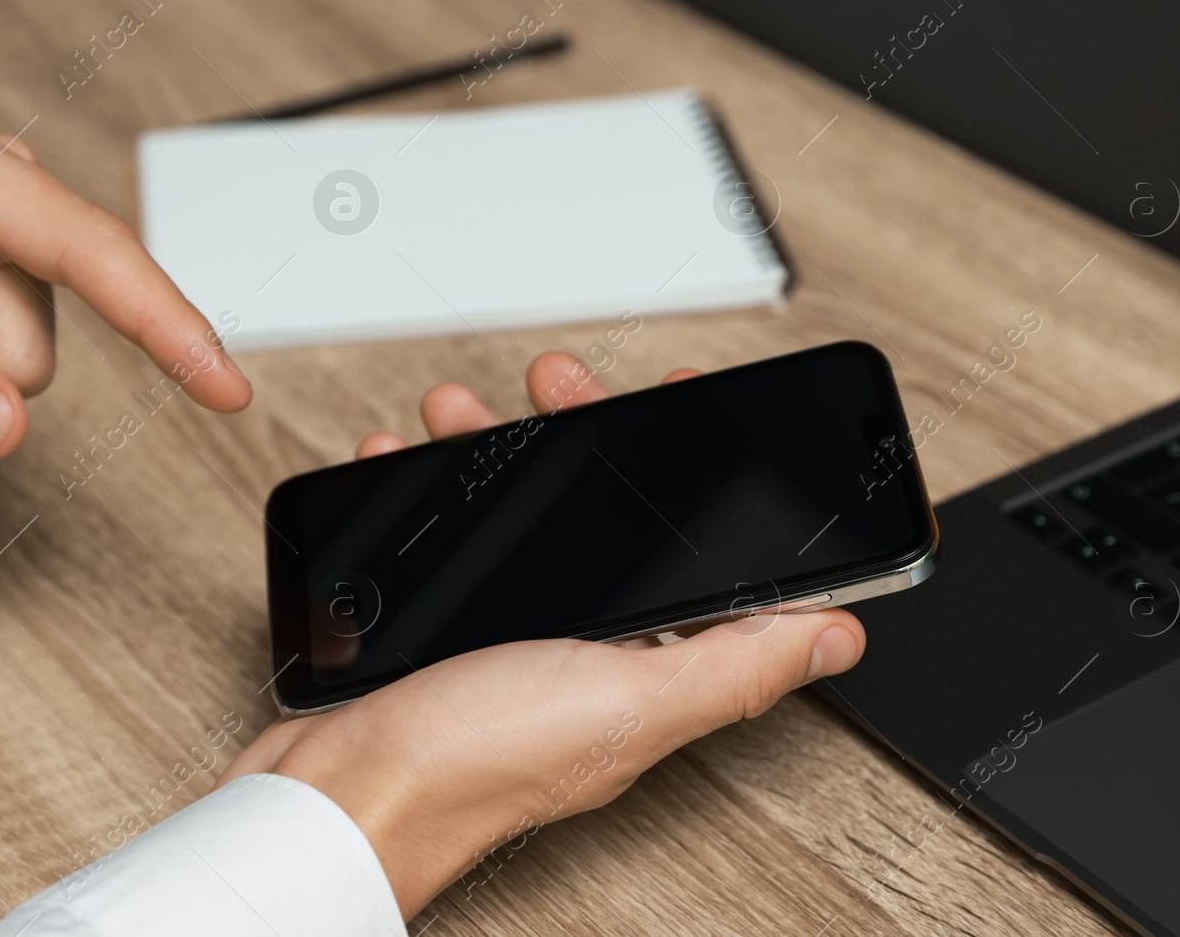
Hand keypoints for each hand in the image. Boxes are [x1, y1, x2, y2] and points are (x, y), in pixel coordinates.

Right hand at [218, 352, 866, 918]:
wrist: (340, 798)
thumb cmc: (475, 764)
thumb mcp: (628, 701)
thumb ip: (735, 664)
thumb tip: (839, 635)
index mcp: (646, 664)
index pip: (700, 553)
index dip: (702, 475)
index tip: (687, 404)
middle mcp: (585, 650)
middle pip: (606, 518)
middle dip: (585, 433)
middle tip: (557, 382)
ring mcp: (513, 637)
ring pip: (519, 516)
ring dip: (495, 448)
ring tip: (459, 411)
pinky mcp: (445, 632)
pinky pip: (447, 544)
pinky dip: (426, 493)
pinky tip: (404, 463)